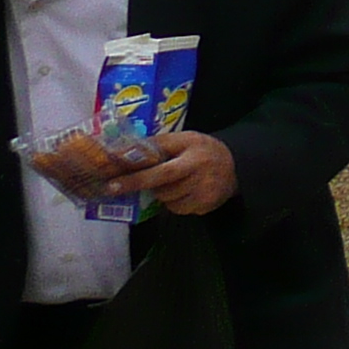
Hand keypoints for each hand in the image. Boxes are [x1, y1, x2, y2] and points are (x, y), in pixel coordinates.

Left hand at [109, 131, 237, 215]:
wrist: (237, 165)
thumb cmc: (203, 150)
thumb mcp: (186, 139)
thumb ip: (160, 144)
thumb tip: (126, 151)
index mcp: (193, 152)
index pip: (160, 168)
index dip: (135, 177)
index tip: (112, 183)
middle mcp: (199, 172)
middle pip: (160, 186)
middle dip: (136, 185)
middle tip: (113, 188)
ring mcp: (203, 191)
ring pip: (166, 199)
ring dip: (162, 193)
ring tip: (174, 182)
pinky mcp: (205, 205)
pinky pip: (178, 209)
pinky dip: (175, 202)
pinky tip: (186, 191)